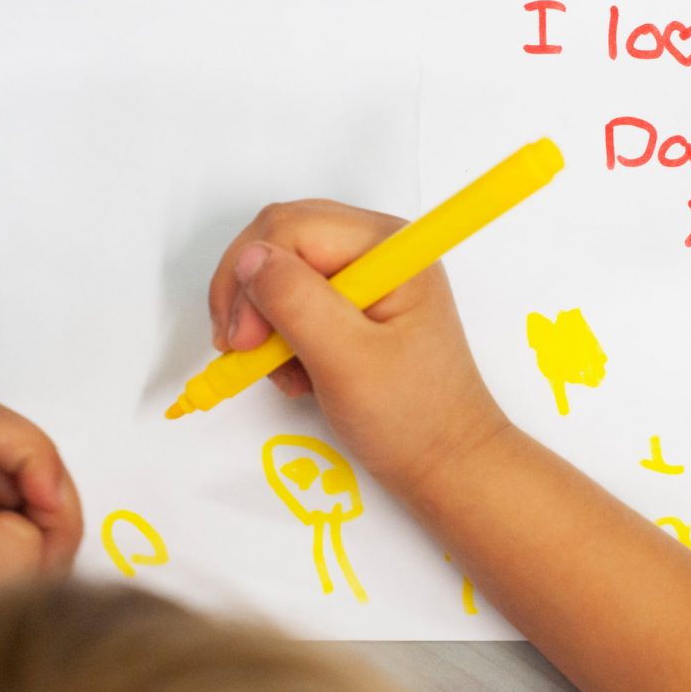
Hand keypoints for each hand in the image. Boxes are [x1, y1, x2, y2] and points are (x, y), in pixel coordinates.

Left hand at [0, 394, 81, 618]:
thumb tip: (23, 514)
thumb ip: (2, 547)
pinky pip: (35, 495)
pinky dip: (50, 530)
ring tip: (36, 569)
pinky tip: (32, 566)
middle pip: (19, 442)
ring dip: (54, 519)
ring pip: (36, 469)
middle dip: (50, 493)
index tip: (44, 507)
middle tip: (45, 552)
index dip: (30, 453)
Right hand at [208, 199, 508, 497]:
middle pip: (280, 239)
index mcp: (388, 247)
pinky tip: (297, 373)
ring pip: (281, 270)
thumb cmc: (414, 418)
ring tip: (283, 371)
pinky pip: (294, 299)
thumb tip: (248, 258)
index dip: (253, 277)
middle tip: (244, 350)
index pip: (291, 228)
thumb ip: (296, 303)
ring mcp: (366, 275)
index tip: (244, 341)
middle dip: (250, 294)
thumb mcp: (348, 361)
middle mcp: (377, 249)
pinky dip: (280, 336)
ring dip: (264, 320)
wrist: (446, 463)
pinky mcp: (353, 305)